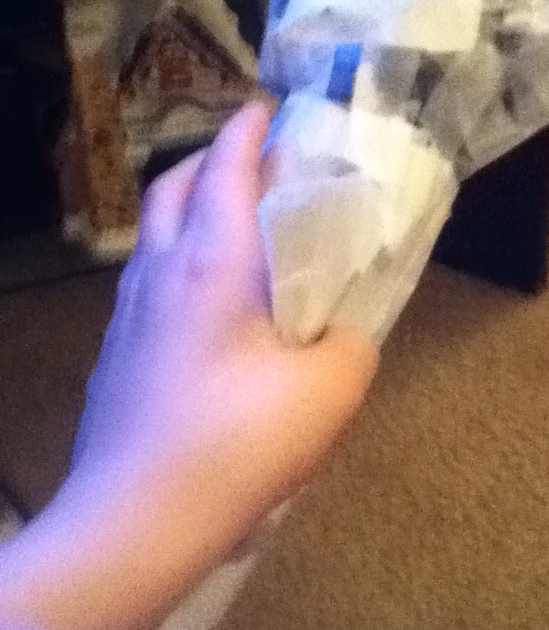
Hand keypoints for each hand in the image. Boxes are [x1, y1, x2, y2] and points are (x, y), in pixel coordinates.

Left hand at [73, 101, 377, 550]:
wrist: (133, 522)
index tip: (268, 108)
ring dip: (189, 209)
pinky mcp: (117, 354)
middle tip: (253, 164)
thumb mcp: (327, 393)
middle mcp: (160, 273)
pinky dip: (178, 260)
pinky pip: (148, 280)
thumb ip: (351, 344)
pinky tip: (208, 304)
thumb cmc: (234, 444)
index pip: (225, 169)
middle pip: (173, 188)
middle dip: (210, 160)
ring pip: (154, 234)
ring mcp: (128, 314)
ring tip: (233, 226)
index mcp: (211, 263)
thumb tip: (345, 330)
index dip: (248, 131)